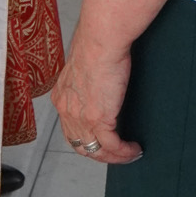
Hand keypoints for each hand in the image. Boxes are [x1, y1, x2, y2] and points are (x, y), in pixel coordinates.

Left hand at [52, 27, 141, 163]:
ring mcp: (81, 117)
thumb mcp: (83, 66)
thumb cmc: (96, 44)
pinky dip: (124, 152)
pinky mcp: (98, 118)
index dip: (87, 141)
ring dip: (115, 157)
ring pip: (97, 151)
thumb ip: (85, 80)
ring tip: (130, 154)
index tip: (102, 143)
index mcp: (61, 97)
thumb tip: (98, 84)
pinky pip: (112, 146)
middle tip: (118, 154)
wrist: (101, 40)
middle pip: (81, 146)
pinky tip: (134, 149)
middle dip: (101, 154)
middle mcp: (67, 110)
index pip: (70, 131)